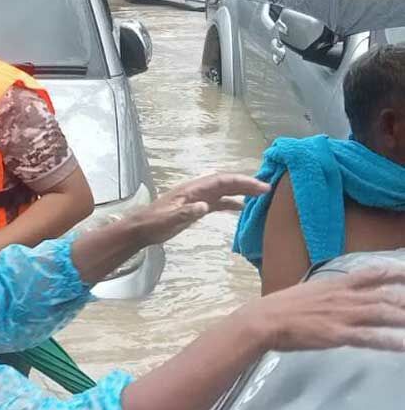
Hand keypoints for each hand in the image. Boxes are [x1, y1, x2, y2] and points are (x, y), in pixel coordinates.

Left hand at [129, 173, 268, 246]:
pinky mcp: (196, 208)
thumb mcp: (168, 219)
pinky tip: (242, 208)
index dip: (241, 181)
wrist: (141, 229)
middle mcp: (197, 190)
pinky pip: (218, 202)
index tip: (260, 186)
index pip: (221, 181)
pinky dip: (231, 203)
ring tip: (260, 196)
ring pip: (223, 191)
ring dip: (241, 191)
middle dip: (246, 184)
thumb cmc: (153, 223)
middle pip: (226, 183)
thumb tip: (205, 206)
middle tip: (268, 189)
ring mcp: (197, 198)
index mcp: (192, 189)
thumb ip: (186, 212)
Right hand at [236, 263, 404, 353]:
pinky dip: (391, 342)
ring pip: (383, 314)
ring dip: (404, 318)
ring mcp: (343, 315)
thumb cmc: (279, 307)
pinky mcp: (338, 334)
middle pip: (386, 295)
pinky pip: (371, 338)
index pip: (372, 273)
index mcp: (335, 284)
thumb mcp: (307, 292)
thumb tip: (337, 296)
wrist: (263, 320)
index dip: (395, 272)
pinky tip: (404, 346)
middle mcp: (344, 297)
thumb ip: (327, 293)